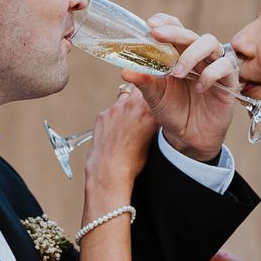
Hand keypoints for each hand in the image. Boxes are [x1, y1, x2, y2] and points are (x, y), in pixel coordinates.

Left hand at [82, 87, 156, 213]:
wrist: (108, 171)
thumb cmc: (133, 162)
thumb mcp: (152, 141)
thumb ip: (154, 123)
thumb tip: (156, 116)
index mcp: (149, 111)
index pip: (155, 90)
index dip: (156, 93)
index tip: (158, 97)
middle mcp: (132, 105)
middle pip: (140, 89)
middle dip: (142, 95)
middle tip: (144, 107)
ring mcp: (115, 109)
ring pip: (125, 96)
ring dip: (128, 103)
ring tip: (129, 119)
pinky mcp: (102, 115)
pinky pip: (112, 109)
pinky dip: (115, 115)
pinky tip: (116, 129)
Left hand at [121, 14, 236, 161]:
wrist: (188, 138)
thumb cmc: (171, 112)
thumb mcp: (154, 97)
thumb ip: (144, 82)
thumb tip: (125, 72)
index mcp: (177, 54)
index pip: (175, 27)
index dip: (165, 21)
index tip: (151, 25)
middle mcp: (196, 56)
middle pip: (191, 33)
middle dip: (174, 32)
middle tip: (158, 35)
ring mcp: (213, 66)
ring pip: (210, 43)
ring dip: (192, 54)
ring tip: (177, 73)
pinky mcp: (228, 81)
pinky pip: (225, 66)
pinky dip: (210, 74)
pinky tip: (199, 88)